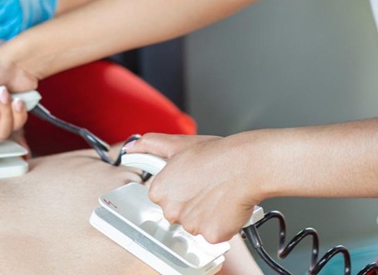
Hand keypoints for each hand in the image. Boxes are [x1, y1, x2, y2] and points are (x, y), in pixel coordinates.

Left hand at [128, 133, 263, 243]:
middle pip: (177, 214)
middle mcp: (171, 210)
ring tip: (218, 194)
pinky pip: (212, 234)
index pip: (163, 197)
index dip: (179, 188)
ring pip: (195, 225)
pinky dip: (220, 224)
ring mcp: (190, 225)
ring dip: (206, 214)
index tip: (191, 179)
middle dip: (190, 203)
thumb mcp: (179, 144)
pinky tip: (225, 206)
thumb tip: (130, 148)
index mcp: (160, 190)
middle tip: (206, 186)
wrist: (247, 164)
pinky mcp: (210, 235)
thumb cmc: (217, 154)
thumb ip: (150, 145)